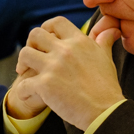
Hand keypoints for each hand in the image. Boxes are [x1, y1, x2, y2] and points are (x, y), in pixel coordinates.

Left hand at [12, 16, 124, 130]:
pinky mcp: (45, 85)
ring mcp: (53, 67)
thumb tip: (111, 29)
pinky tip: (27, 95)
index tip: (45, 39)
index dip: (47, 27)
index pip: (57, 22)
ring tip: (25, 73)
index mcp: (79, 42)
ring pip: (24, 54)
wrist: (105, 111)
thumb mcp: (106, 58)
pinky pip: (23, 84)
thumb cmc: (106, 87)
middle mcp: (65, 50)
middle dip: (30, 44)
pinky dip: (22, 91)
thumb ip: (104, 41)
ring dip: (22, 63)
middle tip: (32, 56)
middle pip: (35, 34)